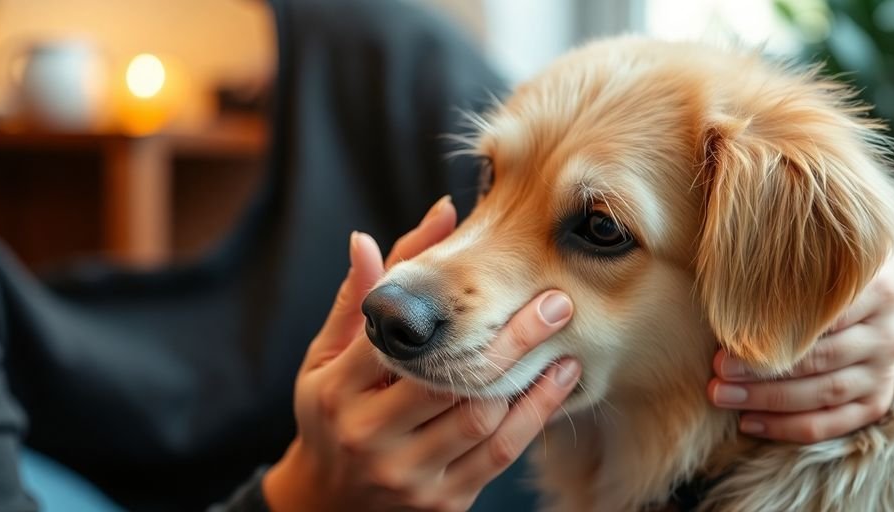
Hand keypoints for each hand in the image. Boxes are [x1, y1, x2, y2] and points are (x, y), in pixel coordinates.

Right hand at [264, 196, 580, 511]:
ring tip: (565, 342)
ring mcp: (405, 474)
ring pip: (481, 420)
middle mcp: (368, 436)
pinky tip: (558, 383)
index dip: (448, 309)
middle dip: (509, 339)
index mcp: (338, 391)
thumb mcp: (328, 354)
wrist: (328, 500)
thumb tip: (386, 229)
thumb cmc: (331, 411)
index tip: (496, 275)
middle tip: (555, 303)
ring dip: (531, 379)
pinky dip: (534, 416)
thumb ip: (361, 294)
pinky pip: (498, 455)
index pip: (397, 342)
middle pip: (449, 382)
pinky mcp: (440, 502)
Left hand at [708, 239, 893, 442]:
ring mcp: (885, 369)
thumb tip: (729, 290)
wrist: (887, 275)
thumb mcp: (819, 255)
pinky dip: (791, 427)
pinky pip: (835, 422)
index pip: (823, 317)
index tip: (728, 337)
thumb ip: (788, 269)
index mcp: (877, 289)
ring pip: (826, 393)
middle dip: (763, 370)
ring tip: (723, 395)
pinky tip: (750, 422)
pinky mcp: (879, 397)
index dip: (775, 331)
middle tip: (718, 371)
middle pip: (821, 359)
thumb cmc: (832, 265)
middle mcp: (887, 333)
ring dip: (769, 400)